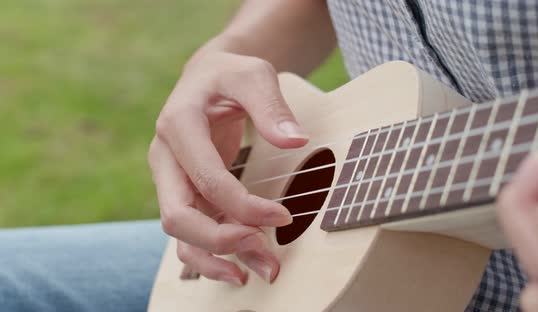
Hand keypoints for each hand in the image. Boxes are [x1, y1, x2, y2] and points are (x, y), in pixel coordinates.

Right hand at [148, 51, 308, 285]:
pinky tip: (241, 267)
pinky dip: (212, 253)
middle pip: (177, 216)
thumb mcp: (253, 74)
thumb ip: (271, 106)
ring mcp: (171, 179)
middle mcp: (166, 157)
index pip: (206, 179)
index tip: (284, 216)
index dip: (243, 205)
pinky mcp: (183, 192)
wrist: (208, 78)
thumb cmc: (231, 75)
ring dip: (216, 259)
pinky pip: (191, 232)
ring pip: (180, 233)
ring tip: (260, 273)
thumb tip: (296, 142)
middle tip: (266, 256)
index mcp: (178, 124)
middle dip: (221, 241)